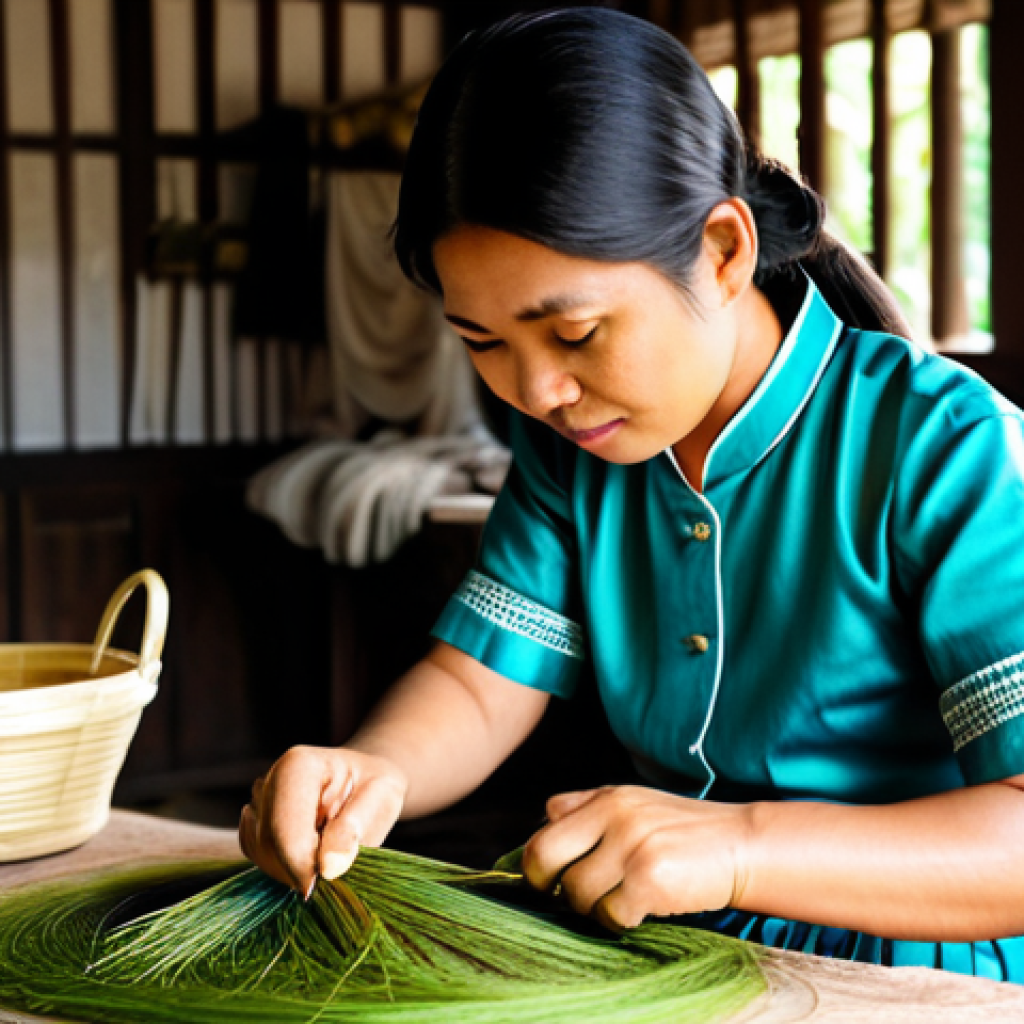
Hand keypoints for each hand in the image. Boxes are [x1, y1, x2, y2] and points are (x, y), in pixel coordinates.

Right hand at [238, 745, 407, 894]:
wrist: (363, 778)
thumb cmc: (374, 788)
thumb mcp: (380, 798)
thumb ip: (352, 831)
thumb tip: (329, 869)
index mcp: (298, 767)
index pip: (286, 831)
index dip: (304, 866)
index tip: (330, 877)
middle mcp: (270, 781)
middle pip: (270, 846)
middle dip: (303, 868)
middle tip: (338, 861)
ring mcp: (259, 801)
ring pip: (263, 856)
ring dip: (296, 868)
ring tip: (329, 848)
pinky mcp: (254, 823)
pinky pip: (261, 858)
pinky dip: (286, 866)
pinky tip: (312, 850)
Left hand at [522, 785, 752, 929]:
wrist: (743, 845)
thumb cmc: (684, 833)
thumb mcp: (636, 806)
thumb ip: (592, 813)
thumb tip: (542, 839)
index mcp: (609, 795)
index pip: (548, 815)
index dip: (546, 848)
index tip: (556, 869)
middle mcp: (615, 814)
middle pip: (543, 853)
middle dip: (546, 881)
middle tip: (566, 895)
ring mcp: (631, 845)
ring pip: (577, 893)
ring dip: (594, 908)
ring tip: (621, 899)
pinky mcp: (649, 879)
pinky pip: (610, 914)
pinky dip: (621, 920)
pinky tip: (642, 908)